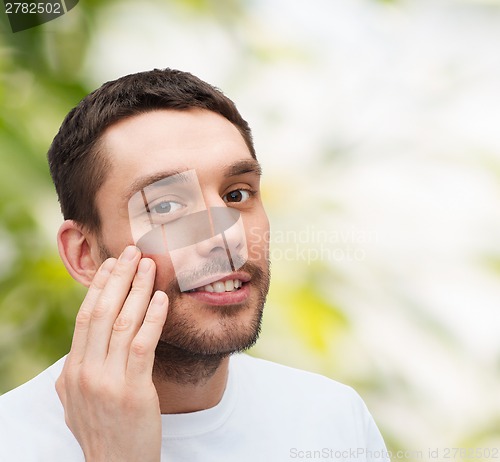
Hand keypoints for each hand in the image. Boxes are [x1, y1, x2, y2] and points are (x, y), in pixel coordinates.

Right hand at [56, 246, 167, 461]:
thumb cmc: (104, 430)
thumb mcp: (78, 400)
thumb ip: (80, 369)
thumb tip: (84, 343)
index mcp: (72, 371)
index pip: (85, 317)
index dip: (99, 287)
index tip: (112, 264)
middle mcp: (85, 373)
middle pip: (102, 312)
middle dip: (118, 278)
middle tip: (132, 252)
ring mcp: (107, 382)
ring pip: (122, 323)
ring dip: (137, 290)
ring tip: (149, 266)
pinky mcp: (133, 391)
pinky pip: (143, 345)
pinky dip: (153, 317)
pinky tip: (161, 298)